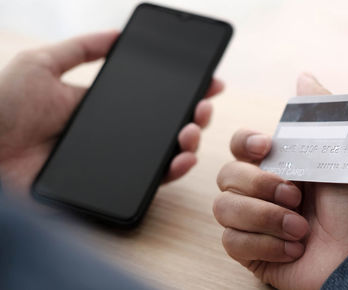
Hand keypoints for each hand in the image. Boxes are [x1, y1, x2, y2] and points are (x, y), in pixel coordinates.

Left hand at [0, 31, 223, 194]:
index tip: (209, 80)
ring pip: (166, 153)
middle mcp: (115, 135)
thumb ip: (80, 48)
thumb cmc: (3, 108)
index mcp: (102, 106)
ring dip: (191, 139)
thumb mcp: (41, 64)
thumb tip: (119, 33)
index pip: (152, 98)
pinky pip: (151, 182)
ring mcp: (115, 162)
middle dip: (195, 113)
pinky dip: (174, 170)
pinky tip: (183, 155)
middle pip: (167, 125)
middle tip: (204, 103)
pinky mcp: (112, 188)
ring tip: (193, 127)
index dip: (183, 90)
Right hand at [213, 73, 347, 288]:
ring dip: (266, 217)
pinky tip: (295, 247)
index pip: (239, 146)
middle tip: (296, 195)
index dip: (244, 143)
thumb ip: (320, 110)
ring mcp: (258, 223)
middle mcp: (266, 192)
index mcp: (283, 164)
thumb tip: (303, 76)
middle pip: (226, 176)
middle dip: (261, 186)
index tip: (266, 147)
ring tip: (301, 228)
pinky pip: (232, 242)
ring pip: (224, 209)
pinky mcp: (255, 253)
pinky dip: (266, 244)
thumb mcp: (346, 145)